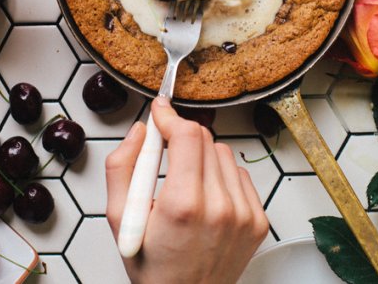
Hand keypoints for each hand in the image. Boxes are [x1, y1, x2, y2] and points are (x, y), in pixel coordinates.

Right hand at [106, 97, 268, 283]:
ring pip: (222, 152)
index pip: (187, 135)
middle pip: (204, 138)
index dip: (170, 117)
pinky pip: (239, 173)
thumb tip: (139, 131)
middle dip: (180, 136)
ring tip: (185, 183)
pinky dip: (220, 174)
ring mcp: (244, 214)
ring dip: (201, 155)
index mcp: (183, 205)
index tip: (160, 111)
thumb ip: (122, 167)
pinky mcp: (257, 219)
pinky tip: (206, 196)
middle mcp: (220, 207)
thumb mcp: (119, 219)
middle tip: (164, 153)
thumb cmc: (153, 265)